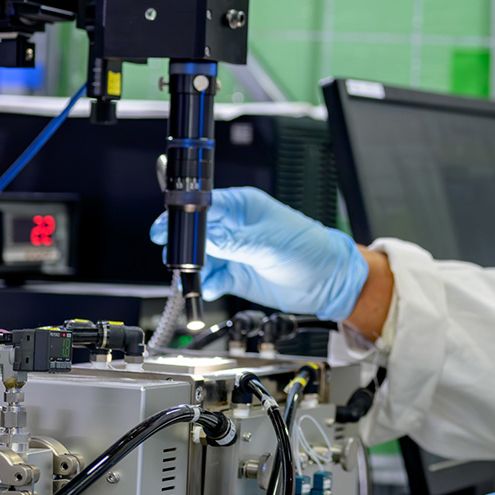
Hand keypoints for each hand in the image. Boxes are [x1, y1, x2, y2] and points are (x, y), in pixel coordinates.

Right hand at [150, 187, 368, 319]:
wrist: (329, 282)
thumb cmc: (310, 250)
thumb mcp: (269, 244)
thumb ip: (234, 242)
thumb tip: (204, 237)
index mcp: (244, 206)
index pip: (205, 205)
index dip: (183, 216)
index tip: (165, 229)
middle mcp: (235, 226)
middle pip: (196, 232)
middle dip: (184, 247)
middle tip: (177, 261)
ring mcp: (234, 250)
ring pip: (200, 258)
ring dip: (194, 270)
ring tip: (196, 280)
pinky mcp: (236, 273)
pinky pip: (211, 278)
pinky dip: (207, 285)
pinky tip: (212, 289)